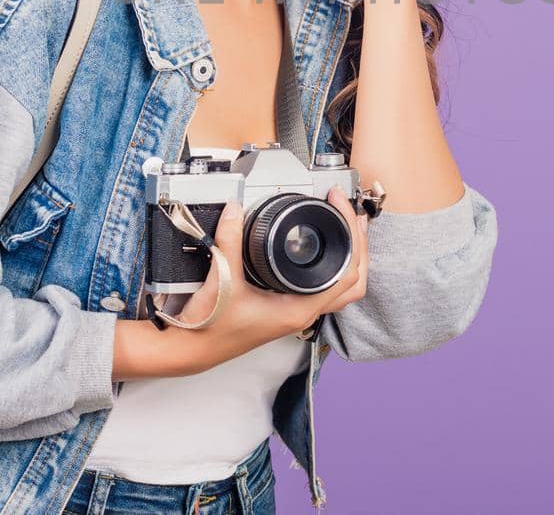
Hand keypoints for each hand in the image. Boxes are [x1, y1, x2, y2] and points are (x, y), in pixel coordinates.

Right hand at [174, 187, 369, 371]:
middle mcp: (303, 313)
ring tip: (345, 226)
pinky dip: (331, 266)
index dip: (350, 234)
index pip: (347, 272)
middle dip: (359, 245)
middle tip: (352, 214)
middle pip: (354, 281)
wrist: (194, 348)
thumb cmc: (210, 327)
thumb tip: (235, 211)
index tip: (338, 206)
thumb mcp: (221, 279)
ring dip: (349, 257)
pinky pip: (323, 288)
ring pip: (341, 287)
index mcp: (298, 310)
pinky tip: (321, 249)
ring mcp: (297, 312)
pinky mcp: (287, 308)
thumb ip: (229, 241)